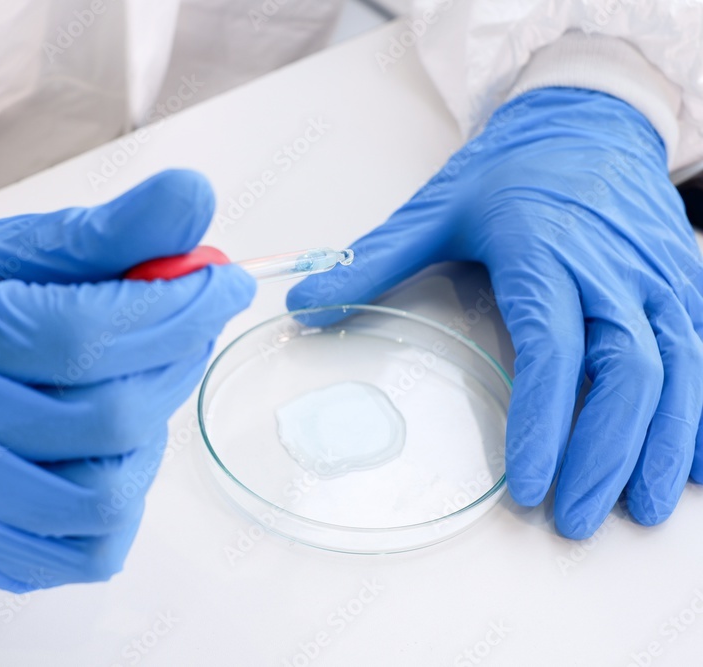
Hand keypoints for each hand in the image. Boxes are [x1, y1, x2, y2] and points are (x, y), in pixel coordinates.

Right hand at [0, 170, 254, 590]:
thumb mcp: (14, 245)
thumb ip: (107, 230)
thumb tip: (194, 197)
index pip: (82, 336)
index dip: (174, 311)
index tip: (222, 284)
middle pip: (101, 420)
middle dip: (173, 365)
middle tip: (184, 328)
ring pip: (98, 500)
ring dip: (149, 441)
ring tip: (138, 393)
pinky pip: (77, 556)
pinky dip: (120, 507)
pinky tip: (108, 454)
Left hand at [289, 88, 702, 538]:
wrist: (586, 120)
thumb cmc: (510, 171)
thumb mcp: (436, 210)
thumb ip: (374, 263)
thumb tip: (306, 304)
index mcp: (543, 252)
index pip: (549, 350)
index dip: (543, 422)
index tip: (527, 485)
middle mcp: (610, 269)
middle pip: (625, 372)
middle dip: (604, 454)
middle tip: (575, 519)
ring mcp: (656, 278)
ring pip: (677, 370)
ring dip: (660, 446)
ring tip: (637, 509)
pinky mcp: (682, 284)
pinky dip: (699, 415)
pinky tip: (689, 466)